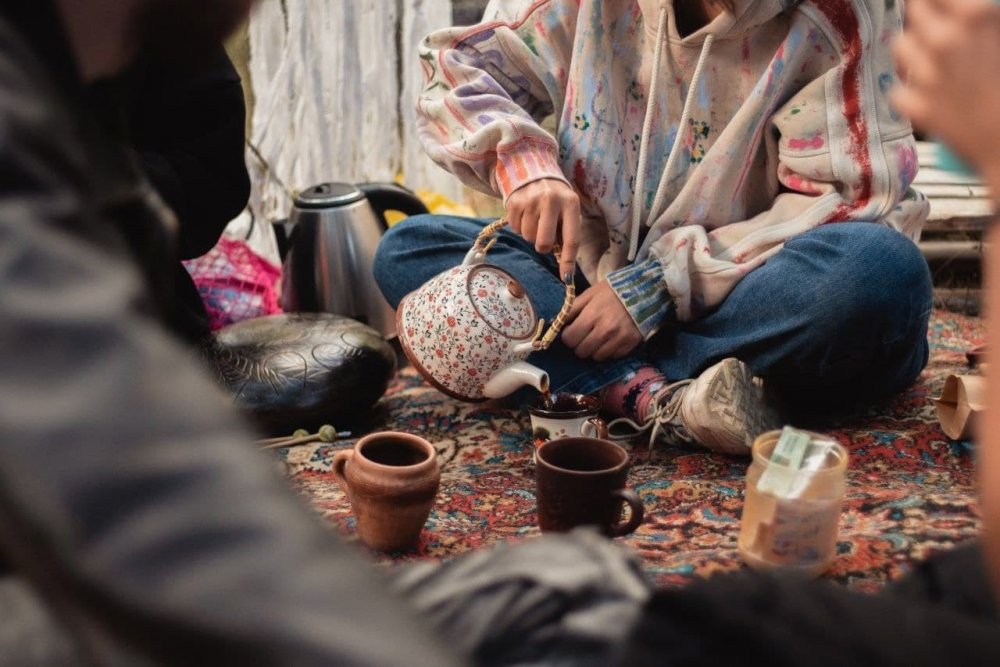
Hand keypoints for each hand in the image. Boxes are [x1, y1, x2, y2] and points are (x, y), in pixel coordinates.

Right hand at [506, 179, 580, 279]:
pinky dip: (520, 227)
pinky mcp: (514, 202)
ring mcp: (530, 200)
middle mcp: (550, 200)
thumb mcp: (568, 209)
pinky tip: (526, 214)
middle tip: (544, 236)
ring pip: (528, 237)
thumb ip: (567, 233)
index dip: (568, 261)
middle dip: (543, 246)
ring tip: (536, 219)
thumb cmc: (556, 198)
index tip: (566, 278)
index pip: (571, 239)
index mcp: (570, 203)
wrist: (534, 171)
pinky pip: (515, 229)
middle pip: (544, 243)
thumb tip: (566, 269)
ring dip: (531, 234)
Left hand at [561, 282, 642, 360]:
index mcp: (592, 315)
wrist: (644, 291)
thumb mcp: (590, 294)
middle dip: (579, 344)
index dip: (568, 336)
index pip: (570, 339)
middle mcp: (605, 330)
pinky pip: (612, 356)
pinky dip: (608, 350)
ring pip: (596, 357)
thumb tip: (556, 323)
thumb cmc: (613, 291)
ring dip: (593, 349)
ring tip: (597, 338)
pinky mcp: (630, 344)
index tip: (572, 331)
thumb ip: (572, 309)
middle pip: (581, 351)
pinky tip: (610, 339)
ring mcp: (619, 339)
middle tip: (584, 336)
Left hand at [892, 0, 999, 185]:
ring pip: (901, 45)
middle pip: (915, 10)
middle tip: (933, 24)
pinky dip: (910, 92)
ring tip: (931, 60)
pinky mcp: (916, 106)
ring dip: (913, 50)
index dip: (935, 1)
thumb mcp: (999, 38)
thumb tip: (968, 15)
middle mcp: (946, 41)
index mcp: (977, 18)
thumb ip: (982, 23)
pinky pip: (899, 89)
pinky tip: (928, 96)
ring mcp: (928, 75)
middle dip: (923, 15)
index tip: (937, 4)